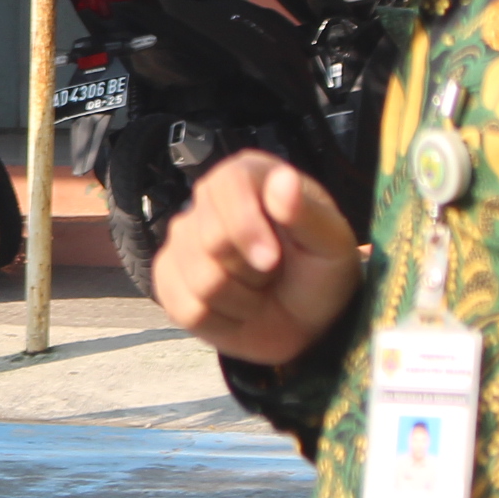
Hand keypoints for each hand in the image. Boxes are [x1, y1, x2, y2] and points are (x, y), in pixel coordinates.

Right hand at [151, 151, 362, 366]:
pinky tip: (237, 309)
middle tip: (272, 272)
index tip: (271, 259)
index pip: (228, 185)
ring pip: (201, 280)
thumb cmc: (319, 273)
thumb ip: (307, 212)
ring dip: (242, 300)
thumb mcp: (331, 244)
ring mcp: (182, 239)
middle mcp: (207, 199)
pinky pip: (186, 309)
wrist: (304, 319)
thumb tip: (283, 178)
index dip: (245, 224)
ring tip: (258, 291)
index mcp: (249, 176)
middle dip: (251, 271)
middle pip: (210, 240)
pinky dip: (221, 321)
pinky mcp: (167, 277)